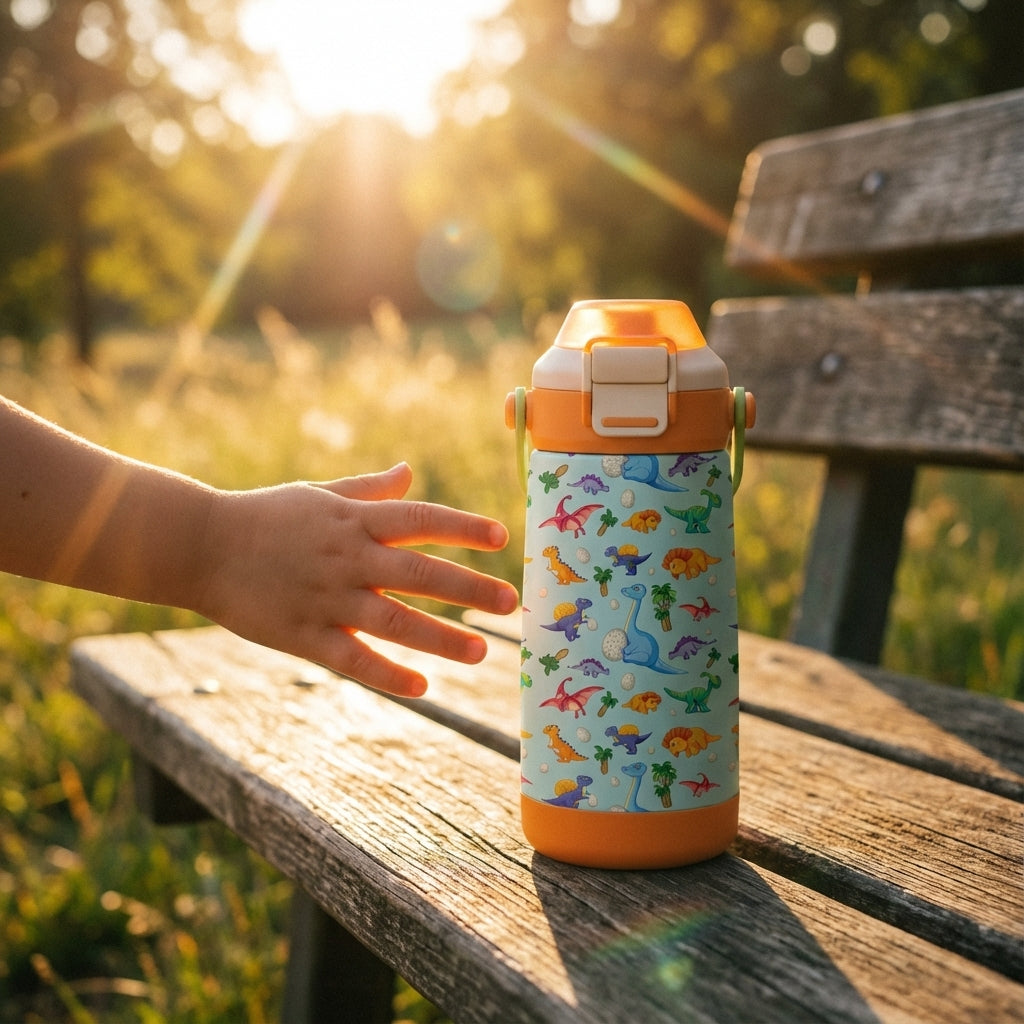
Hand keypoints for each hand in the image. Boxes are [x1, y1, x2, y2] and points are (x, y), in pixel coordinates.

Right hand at [196, 463, 517, 696]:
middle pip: (420, 573)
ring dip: (442, 637)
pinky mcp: (302, 634)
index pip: (421, 519)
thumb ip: (368, 489)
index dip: (463, 527)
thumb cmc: (265, 516)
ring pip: (394, 621)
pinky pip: (353, 659)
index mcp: (353, 520)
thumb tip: (409, 472)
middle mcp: (347, 557)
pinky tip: (423, 687)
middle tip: (511, 603)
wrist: (199, 545)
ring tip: (483, 650)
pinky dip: (388, 674)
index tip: (501, 537)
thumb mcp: (319, 494)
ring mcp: (326, 598)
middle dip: (469, 587)